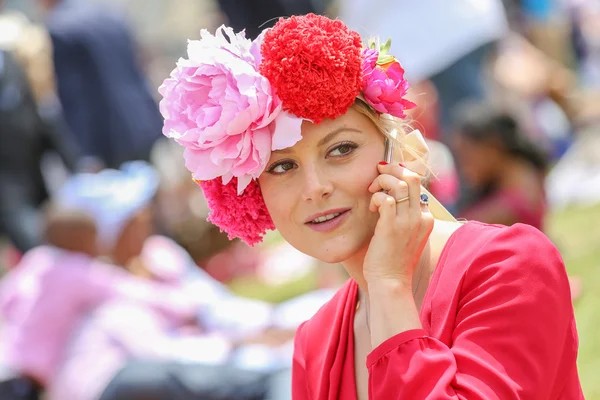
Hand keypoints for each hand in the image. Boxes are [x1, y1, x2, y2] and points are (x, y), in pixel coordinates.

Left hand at [363, 163, 433, 287]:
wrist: (391, 282)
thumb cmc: (394, 261)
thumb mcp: (407, 236)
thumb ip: (405, 218)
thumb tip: (391, 199)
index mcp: (427, 219)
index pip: (418, 186)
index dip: (401, 178)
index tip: (386, 183)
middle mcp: (420, 217)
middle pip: (412, 177)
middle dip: (392, 169)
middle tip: (378, 172)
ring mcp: (408, 221)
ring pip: (399, 183)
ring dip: (382, 181)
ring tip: (372, 190)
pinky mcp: (391, 226)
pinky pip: (386, 198)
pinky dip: (376, 198)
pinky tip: (372, 208)